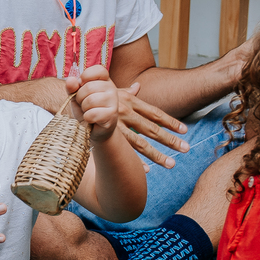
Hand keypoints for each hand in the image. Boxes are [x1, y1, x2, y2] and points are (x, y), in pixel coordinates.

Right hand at [66, 70, 188, 166]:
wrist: (72, 95)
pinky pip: (123, 151)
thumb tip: (138, 87)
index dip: (171, 121)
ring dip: (157, 155)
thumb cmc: (92, 94)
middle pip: (153, 129)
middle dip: (171, 140)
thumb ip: (126, 91)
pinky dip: (135, 162)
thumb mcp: (110, 90)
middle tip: (187, 149)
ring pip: (141, 143)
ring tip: (172, 165)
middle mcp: (126, 113)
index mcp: (130, 102)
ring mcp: (116, 126)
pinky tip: (146, 172)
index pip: (155, 113)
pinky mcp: (106, 135)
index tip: (184, 130)